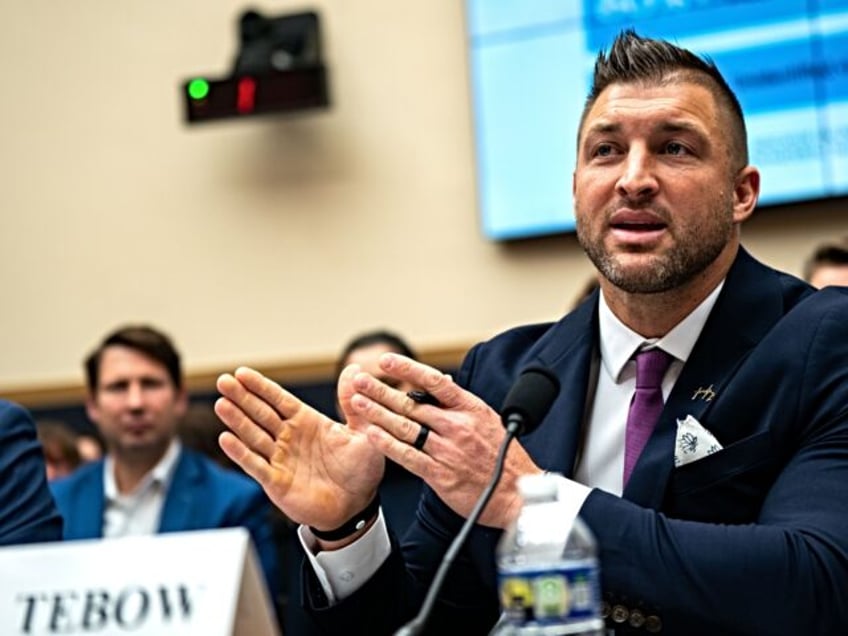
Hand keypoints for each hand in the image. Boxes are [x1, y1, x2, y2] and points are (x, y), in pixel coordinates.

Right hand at [215, 366, 383, 532]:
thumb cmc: (361, 469)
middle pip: (260, 413)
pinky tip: (225, 439)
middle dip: (242, 397)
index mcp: (307, 422)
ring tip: (221, 403)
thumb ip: (353, 402)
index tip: (242, 372)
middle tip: (223, 381)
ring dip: (237, 420)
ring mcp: (280, 459)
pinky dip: (240, 452)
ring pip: (253, 435)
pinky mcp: (276, 481)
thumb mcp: (362, 431)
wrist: (358, 506)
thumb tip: (353, 368)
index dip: (261, 386)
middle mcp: (289, 437)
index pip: (279, 399)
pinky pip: (255, 465)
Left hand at [349, 353, 541, 528]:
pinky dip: (387, 445)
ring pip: (405, 427)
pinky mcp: (440, 475)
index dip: (407, 368)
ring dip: (377, 413)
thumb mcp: (487, 419)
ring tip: (356, 402)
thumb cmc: (503, 457)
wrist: (516, 493)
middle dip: (381, 390)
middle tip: (359, 380)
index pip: (433, 381)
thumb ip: (460, 403)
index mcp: (469, 408)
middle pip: (411, 403)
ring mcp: (447, 450)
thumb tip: (441, 382)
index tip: (385, 361)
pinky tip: (371, 435)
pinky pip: (407, 456)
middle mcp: (456, 426)